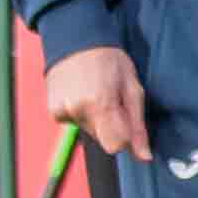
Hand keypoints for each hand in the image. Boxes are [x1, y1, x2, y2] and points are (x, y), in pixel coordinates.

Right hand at [44, 42, 152, 163]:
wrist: (76, 40)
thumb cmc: (110, 60)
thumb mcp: (132, 87)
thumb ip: (137, 125)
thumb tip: (144, 157)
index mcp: (99, 103)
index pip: (115, 145)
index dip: (125, 137)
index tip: (127, 121)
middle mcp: (76, 110)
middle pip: (103, 139)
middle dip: (112, 126)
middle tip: (112, 99)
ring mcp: (61, 111)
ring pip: (89, 131)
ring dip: (96, 119)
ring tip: (96, 92)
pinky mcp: (53, 111)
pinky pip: (75, 123)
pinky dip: (82, 114)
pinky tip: (82, 94)